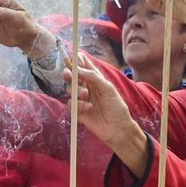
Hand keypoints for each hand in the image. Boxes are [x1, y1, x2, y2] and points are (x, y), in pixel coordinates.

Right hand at [68, 52, 146, 173]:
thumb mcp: (108, 88)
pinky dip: (79, 104)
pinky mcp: (78, 111)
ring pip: (70, 89)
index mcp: (95, 78)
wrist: (118, 128)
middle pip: (72, 76)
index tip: (73, 58)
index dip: (77, 60)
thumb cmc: (116, 106)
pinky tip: (89, 107)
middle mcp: (87, 86)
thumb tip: (78, 68)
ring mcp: (81, 99)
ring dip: (76, 90)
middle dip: (68, 73)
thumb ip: (93, 77)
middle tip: (68, 74)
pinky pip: (71, 104)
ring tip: (86, 94)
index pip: (83, 65)